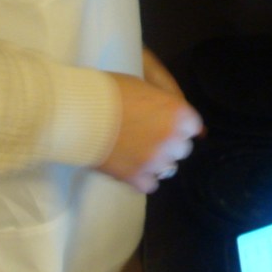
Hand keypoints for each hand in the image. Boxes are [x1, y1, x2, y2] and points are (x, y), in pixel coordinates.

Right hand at [97, 51, 203, 193]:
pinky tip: (129, 166)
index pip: (192, 127)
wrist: (79, 112)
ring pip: (168, 168)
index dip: (177, 125)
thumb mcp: (146, 87)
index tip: (163, 123)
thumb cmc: (111, 91)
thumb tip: (188, 123)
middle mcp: (172, 139)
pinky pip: (150, 184)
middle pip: (182, 149)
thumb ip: (167, 104)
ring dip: (156, 161)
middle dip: (168, 144)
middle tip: (147, 136)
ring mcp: (154, 161)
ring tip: (136, 152)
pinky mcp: (135, 178)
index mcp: (178, 114)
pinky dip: (141, 178)